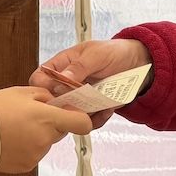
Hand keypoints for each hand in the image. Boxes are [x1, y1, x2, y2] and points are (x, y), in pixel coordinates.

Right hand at [0, 87, 92, 173]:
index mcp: (47, 118)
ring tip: (15, 128)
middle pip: (61, 132)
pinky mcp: (27, 166)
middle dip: (52, 124)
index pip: (82, 123)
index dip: (81, 118)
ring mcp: (37, 155)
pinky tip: (11, 140)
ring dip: (38, 136)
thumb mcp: (21, 92)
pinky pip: (34, 154)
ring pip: (46, 143)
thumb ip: (45, 96)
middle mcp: (45, 139)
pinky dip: (27, 148)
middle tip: (31, 116)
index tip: (73, 113)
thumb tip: (57, 102)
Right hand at [30, 38, 149, 130]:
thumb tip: (61, 78)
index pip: (39, 78)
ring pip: (68, 116)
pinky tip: (108, 109)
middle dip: (64, 108)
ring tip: (99, 107)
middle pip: (51, 103)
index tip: (58, 92)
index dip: (43, 88)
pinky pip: (87, 122)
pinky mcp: (91, 110)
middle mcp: (65, 85)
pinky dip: (97, 120)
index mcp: (61, 66)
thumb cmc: (113, 52)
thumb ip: (79, 67)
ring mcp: (78, 99)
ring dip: (83, 116)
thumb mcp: (96, 54)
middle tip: (80, 106)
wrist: (136, 62)